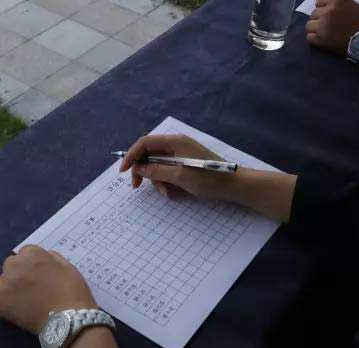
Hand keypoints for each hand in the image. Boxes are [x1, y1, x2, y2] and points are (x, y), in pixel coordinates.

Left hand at [0, 245, 95, 333]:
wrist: (67, 320)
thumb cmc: (72, 292)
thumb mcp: (67, 266)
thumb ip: (51, 258)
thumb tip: (43, 258)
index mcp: (31, 253)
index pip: (26, 253)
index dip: (34, 265)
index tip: (40, 277)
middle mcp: (14, 264)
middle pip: (11, 265)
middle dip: (19, 274)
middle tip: (32, 289)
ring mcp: (3, 283)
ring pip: (3, 282)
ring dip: (11, 288)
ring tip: (26, 303)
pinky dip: (4, 305)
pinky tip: (18, 311)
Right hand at [120, 133, 297, 221]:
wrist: (235, 185)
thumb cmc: (208, 178)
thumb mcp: (179, 176)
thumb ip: (156, 171)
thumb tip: (138, 168)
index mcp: (174, 142)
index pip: (144, 143)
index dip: (131, 156)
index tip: (123, 172)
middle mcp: (176, 145)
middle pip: (149, 155)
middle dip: (143, 171)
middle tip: (137, 187)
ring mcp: (181, 154)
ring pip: (158, 166)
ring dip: (157, 180)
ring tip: (167, 194)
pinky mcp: (186, 164)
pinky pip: (168, 171)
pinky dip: (166, 181)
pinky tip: (173, 193)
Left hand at [305, 0, 358, 55]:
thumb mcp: (351, 5)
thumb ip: (337, 4)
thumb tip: (324, 6)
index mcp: (336, 1)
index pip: (318, 2)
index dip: (322, 9)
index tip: (327, 14)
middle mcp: (328, 11)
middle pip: (313, 14)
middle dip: (319, 20)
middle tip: (327, 26)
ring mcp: (323, 25)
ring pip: (309, 25)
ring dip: (314, 29)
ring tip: (323, 34)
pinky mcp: (320, 39)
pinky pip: (309, 37)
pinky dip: (314, 39)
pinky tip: (321, 40)